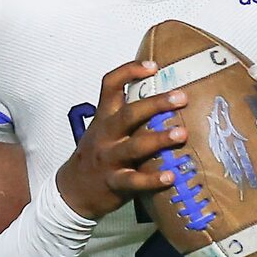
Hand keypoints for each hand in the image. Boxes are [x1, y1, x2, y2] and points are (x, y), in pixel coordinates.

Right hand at [55, 59, 188, 220]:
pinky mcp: (114, 183)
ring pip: (134, 146)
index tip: (153, 66)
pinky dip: (153, 179)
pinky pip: (134, 180)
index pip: (110, 86)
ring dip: (159, 139)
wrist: (74, 190)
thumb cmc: (97, 155)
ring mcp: (109, 159)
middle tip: (181, 97)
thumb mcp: (104, 130)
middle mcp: (105, 135)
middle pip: (128, 114)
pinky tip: (171, 176)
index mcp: (103, 117)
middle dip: (156, 104)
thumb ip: (126, 116)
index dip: (129, 72)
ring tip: (182, 134)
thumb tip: (165, 99)